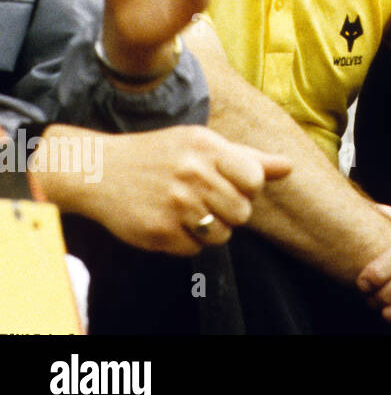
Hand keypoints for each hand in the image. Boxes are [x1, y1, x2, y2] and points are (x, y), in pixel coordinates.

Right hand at [47, 124, 290, 254]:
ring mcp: (174, 204)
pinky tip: (167, 221)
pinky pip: (194, 250)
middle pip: (242, 212)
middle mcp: (192, 174)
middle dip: (230, 211)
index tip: (230, 183)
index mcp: (206, 148)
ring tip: (188, 211)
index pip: (255, 179)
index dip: (248, 187)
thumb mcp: (201, 145)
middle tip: (206, 200)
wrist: (96, 170)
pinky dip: (185, 241)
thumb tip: (289, 167)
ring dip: (210, 229)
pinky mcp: (157, 232)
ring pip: (222, 235)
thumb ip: (247, 158)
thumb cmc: (160, 155)